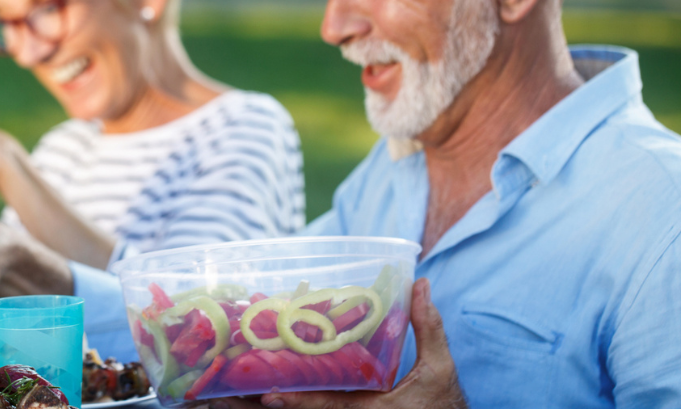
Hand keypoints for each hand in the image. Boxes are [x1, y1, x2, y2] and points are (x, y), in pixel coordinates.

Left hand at [206, 279, 465, 408]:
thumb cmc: (446, 404)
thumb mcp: (440, 368)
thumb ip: (428, 328)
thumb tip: (421, 284)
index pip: (327, 407)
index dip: (296, 401)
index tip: (268, 394)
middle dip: (273, 399)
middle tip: (235, 383)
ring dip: (273, 398)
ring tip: (235, 385)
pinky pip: (315, 406)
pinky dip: (293, 398)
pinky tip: (265, 385)